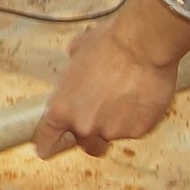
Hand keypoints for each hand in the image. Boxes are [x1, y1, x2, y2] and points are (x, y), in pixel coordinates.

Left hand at [31, 0, 189, 159]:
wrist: (143, 45)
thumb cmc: (110, 44)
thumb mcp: (78, 51)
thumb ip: (72, 68)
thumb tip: (75, 57)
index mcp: (60, 109)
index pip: (47, 142)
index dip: (52, 143)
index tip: (56, 143)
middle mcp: (83, 125)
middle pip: (83, 144)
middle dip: (91, 132)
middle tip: (102, 110)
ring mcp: (111, 132)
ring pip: (110, 138)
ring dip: (114, 125)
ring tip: (124, 99)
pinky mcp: (137, 132)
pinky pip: (134, 131)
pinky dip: (137, 120)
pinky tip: (140, 98)